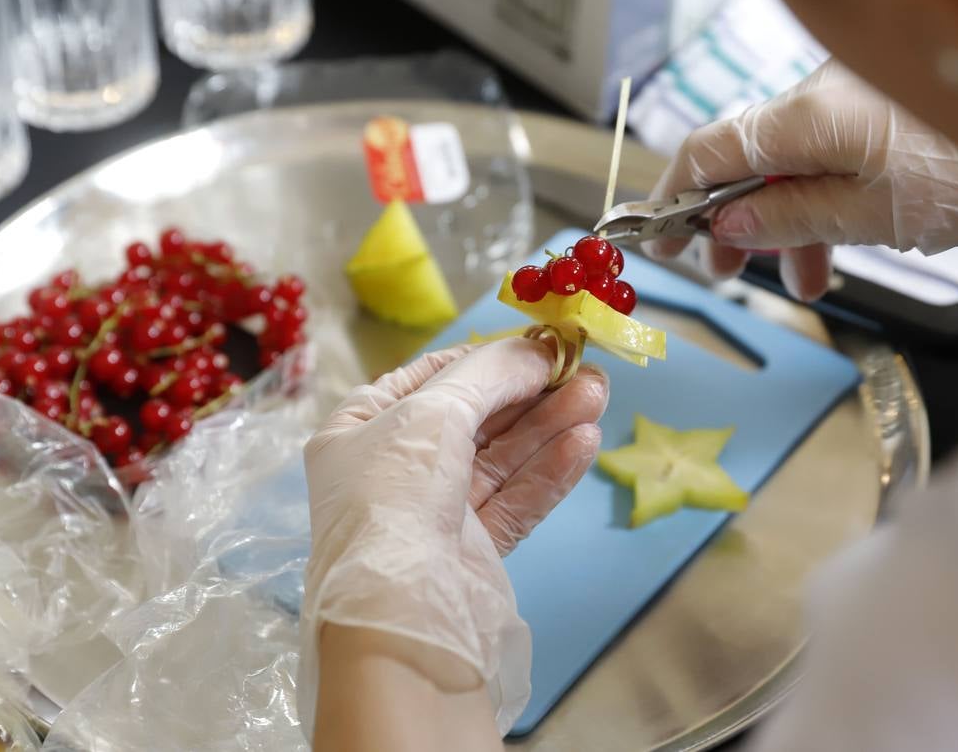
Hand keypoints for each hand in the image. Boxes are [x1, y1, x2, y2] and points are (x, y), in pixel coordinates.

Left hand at [298, 338, 607, 734]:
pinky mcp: (469, 549)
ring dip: (549, 425)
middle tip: (585, 368)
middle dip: (530, 392)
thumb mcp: (434, 412)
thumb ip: (490, 373)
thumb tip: (537, 351)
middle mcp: (393, 467)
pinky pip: (514, 498)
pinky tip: (584, 443)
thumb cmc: (395, 493)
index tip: (539, 345)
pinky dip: (548, 471)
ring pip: (501, 458)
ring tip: (597, 395)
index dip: (485, 359)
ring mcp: (432, 511)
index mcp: (360, 429)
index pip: (429, 379)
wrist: (399, 612)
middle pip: (474, 417)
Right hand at [648, 60, 957, 299]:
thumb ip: (793, 216)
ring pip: (789, 164)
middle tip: (719, 269)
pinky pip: (828, 163)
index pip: (711, 147)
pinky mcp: (885, 124)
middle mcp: (822, 98)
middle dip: (729, 216)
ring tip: (793, 281)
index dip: (675, 193)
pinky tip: (832, 255)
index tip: (657, 238)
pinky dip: (818, 208)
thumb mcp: (872, 214)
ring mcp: (855, 108)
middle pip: (746, 155)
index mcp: (807, 113)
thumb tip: (731, 220)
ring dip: (778, 222)